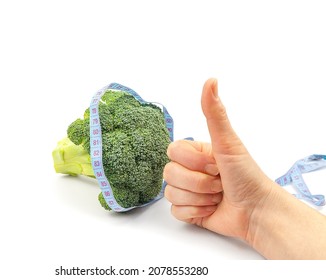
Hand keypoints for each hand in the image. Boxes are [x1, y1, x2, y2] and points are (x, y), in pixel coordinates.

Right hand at [163, 78, 274, 239]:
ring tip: (217, 197)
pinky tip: (210, 209)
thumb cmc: (247, 175)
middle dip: (198, 182)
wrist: (256, 211)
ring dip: (199, 198)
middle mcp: (189, 170)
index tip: (214, 164)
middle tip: (218, 183)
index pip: (172, 152)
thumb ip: (215, 113)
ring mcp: (188, 190)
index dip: (192, 161)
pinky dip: (195, 212)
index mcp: (196, 153)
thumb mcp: (229, 143)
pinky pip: (176, 211)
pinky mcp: (188, 210)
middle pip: (169, 173)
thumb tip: (211, 80)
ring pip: (170, 193)